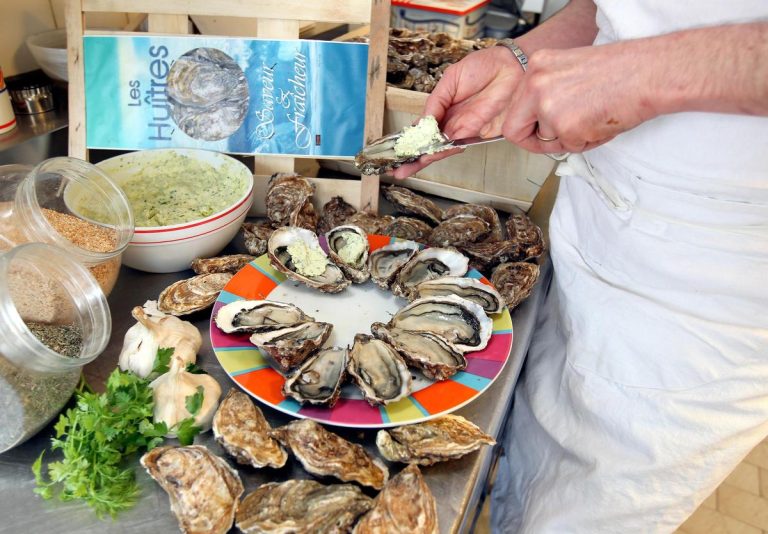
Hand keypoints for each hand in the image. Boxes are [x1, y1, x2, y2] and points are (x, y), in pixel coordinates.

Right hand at [392, 46, 525, 178]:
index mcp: (443, 107)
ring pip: (441, 147)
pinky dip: (443, 151)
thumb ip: (437, 100)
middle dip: (415, 156)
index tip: (397, 149)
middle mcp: (452, 121)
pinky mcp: (480, 133)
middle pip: (431, 143)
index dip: (411, 139)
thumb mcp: (452, 78)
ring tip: (408, 167)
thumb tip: (424, 122)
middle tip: (398, 169)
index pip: (424, 127)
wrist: (513, 66)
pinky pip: (458, 144)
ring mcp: (465, 128)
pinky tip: (428, 156)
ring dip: (425, 158)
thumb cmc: (484, 66)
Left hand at [484, 40, 658, 153]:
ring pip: (547, 140)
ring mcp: (548, 106)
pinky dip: (587, 142)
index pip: (513, 107)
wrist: (649, 73)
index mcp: (537, 66)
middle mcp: (536, 84)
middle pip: (514, 129)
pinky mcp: (566, 127)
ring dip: (570, 138)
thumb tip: (537, 120)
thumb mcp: (570, 71)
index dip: (525, 125)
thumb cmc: (621, 71)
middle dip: (535, 141)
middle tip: (556, 140)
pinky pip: (570, 147)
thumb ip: (548, 92)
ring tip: (594, 118)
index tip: (535, 133)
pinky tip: (601, 122)